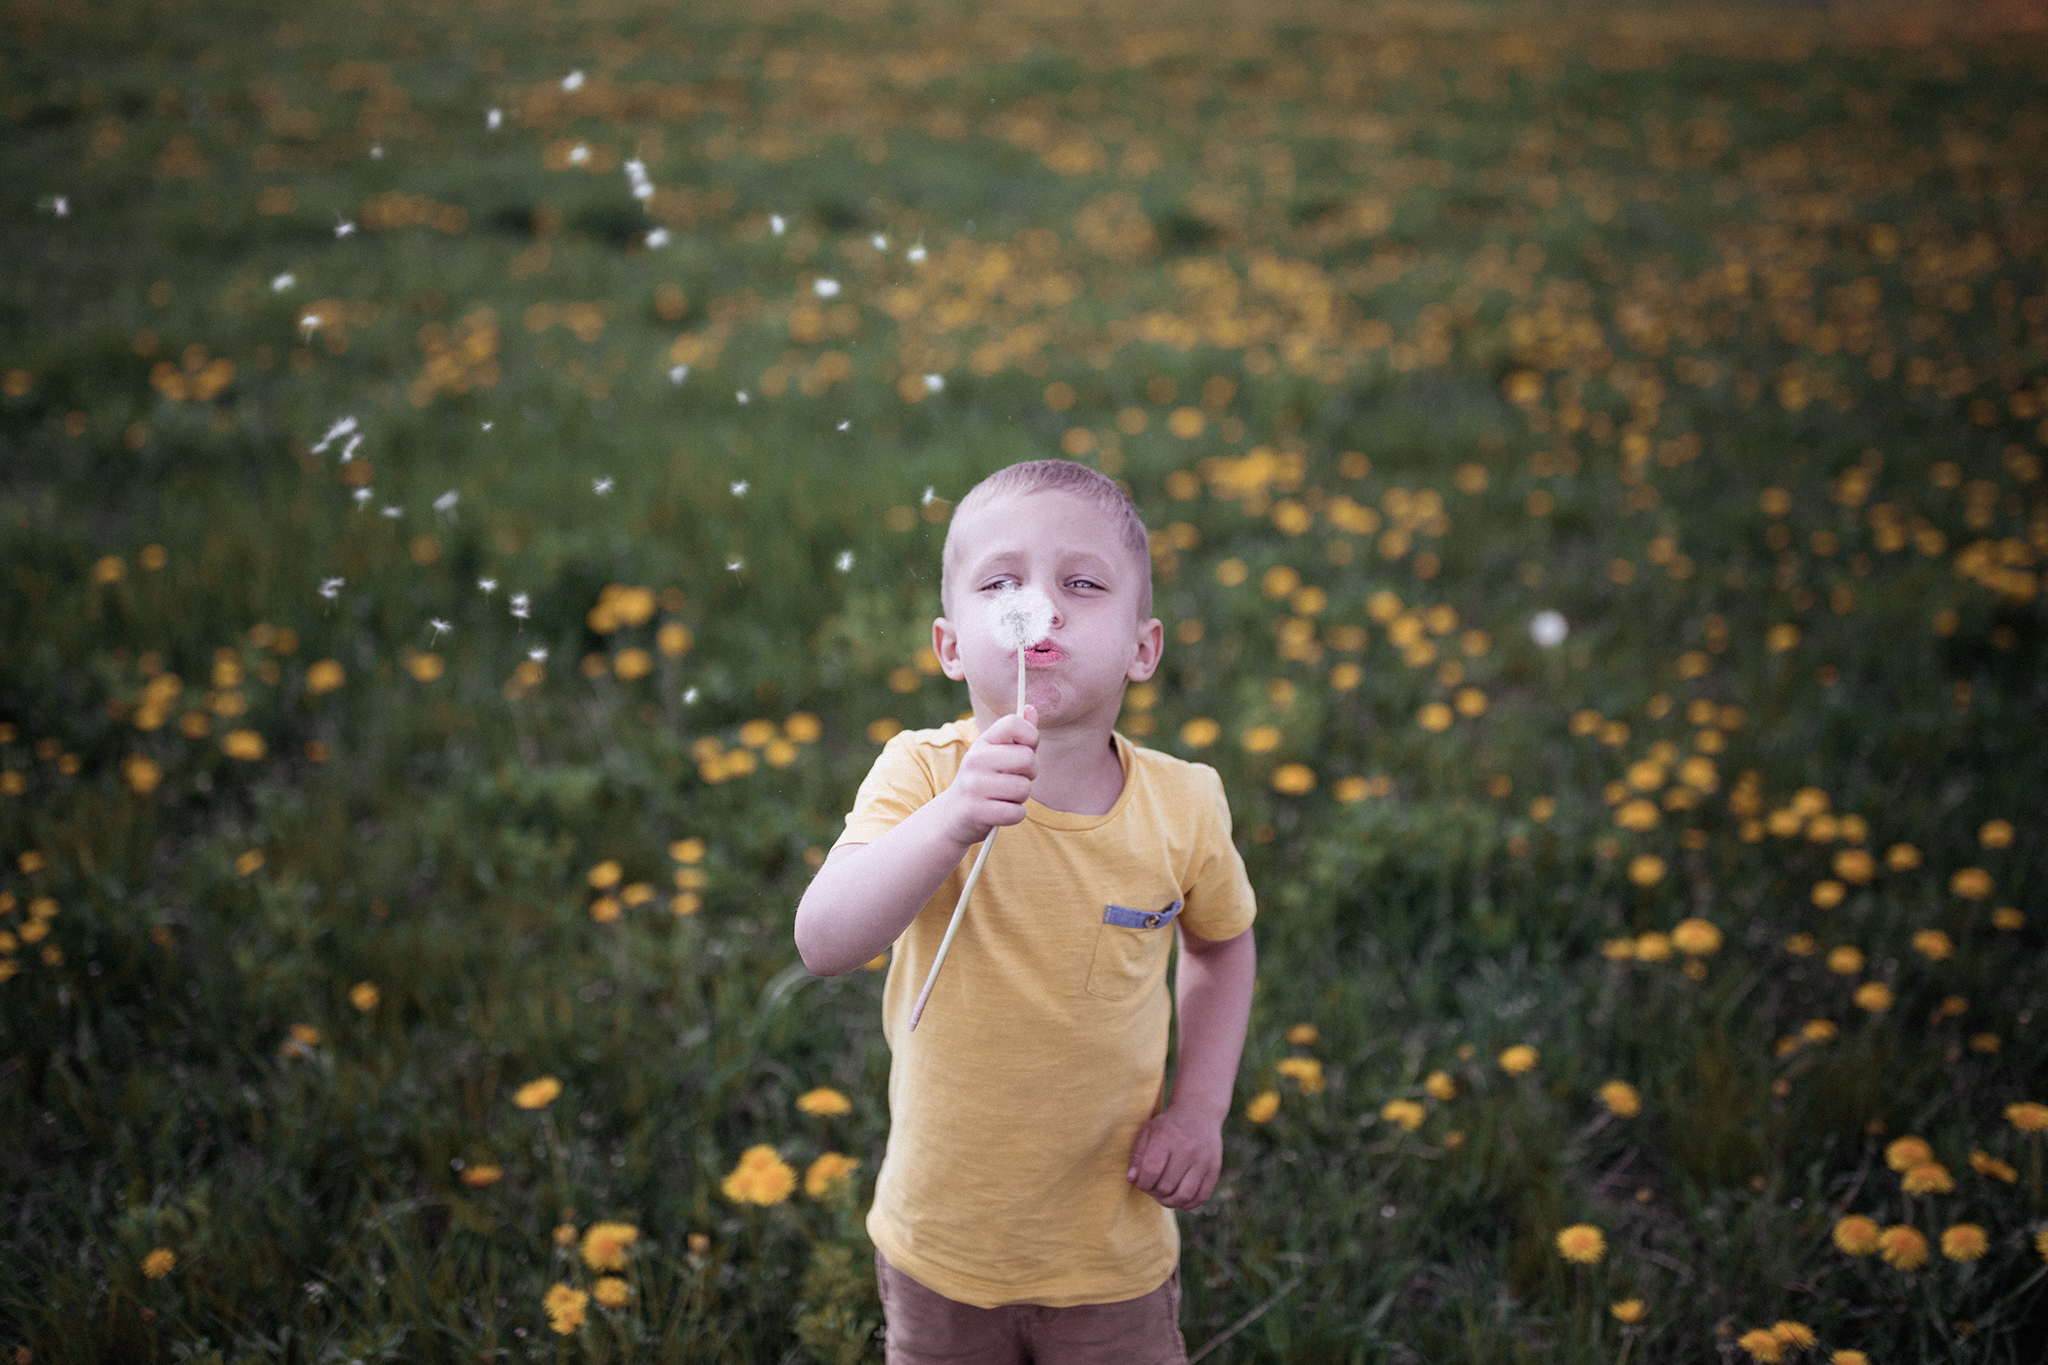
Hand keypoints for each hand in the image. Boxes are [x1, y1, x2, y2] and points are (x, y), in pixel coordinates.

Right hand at [938, 706, 1037, 844]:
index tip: (1025, 749)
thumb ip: (1017, 734)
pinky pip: (1016, 812)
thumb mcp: (995, 754)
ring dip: (1021, 797)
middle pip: (1028, 759)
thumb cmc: (984, 780)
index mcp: (983, 741)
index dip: (1031, 737)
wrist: (953, 814)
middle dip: (1030, 773)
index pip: (1015, 724)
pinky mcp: (976, 811)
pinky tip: (1001, 811)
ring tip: (1005, 796)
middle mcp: (975, 759)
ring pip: (1024, 788)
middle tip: (1016, 779)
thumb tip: (1031, 708)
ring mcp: (974, 785)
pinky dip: (1015, 815)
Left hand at [1127, 1105, 1222, 1209]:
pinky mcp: (1214, 1169)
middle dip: (1154, 1193)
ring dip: (1169, 1201)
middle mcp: (1187, 1149)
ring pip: (1184, 1195)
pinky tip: (1178, 1197)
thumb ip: (1137, 1156)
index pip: (1151, 1172)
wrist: (1199, 1113)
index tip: (1142, 1181)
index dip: (1143, 1183)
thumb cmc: (1167, 1126)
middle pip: (1166, 1186)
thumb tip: (1132, 1179)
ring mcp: (1203, 1160)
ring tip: (1164, 1195)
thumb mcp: (1147, 1132)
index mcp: (1167, 1137)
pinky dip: (1187, 1204)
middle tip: (1152, 1187)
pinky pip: (1201, 1197)